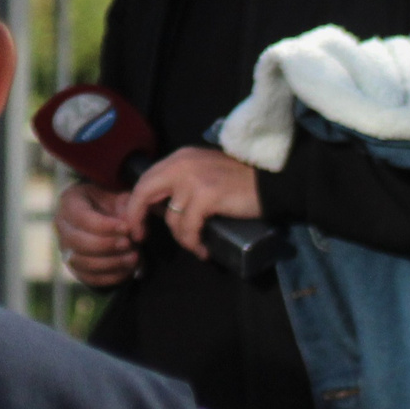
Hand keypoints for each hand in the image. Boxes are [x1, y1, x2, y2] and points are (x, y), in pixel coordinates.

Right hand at [54, 180, 139, 285]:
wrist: (111, 216)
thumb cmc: (116, 204)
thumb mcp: (122, 197)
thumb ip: (129, 209)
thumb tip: (133, 231)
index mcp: (70, 202)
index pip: (81, 218)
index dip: (104, 226)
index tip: (127, 229)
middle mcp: (62, 226)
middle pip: (77, 241)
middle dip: (106, 245)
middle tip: (129, 243)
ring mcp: (66, 248)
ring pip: (80, 262)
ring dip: (110, 263)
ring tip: (133, 258)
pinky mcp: (76, 267)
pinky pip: (88, 277)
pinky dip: (109, 277)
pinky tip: (128, 270)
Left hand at [127, 147, 262, 257]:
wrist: (275, 182)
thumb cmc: (241, 181)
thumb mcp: (203, 173)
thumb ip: (180, 184)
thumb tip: (156, 207)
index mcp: (179, 158)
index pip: (145, 180)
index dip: (134, 203)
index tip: (135, 222)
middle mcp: (181, 165)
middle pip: (144, 194)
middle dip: (136, 218)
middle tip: (140, 237)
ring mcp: (193, 180)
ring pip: (171, 218)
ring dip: (181, 238)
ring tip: (195, 246)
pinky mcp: (207, 196)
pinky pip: (189, 228)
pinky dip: (193, 242)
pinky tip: (203, 250)